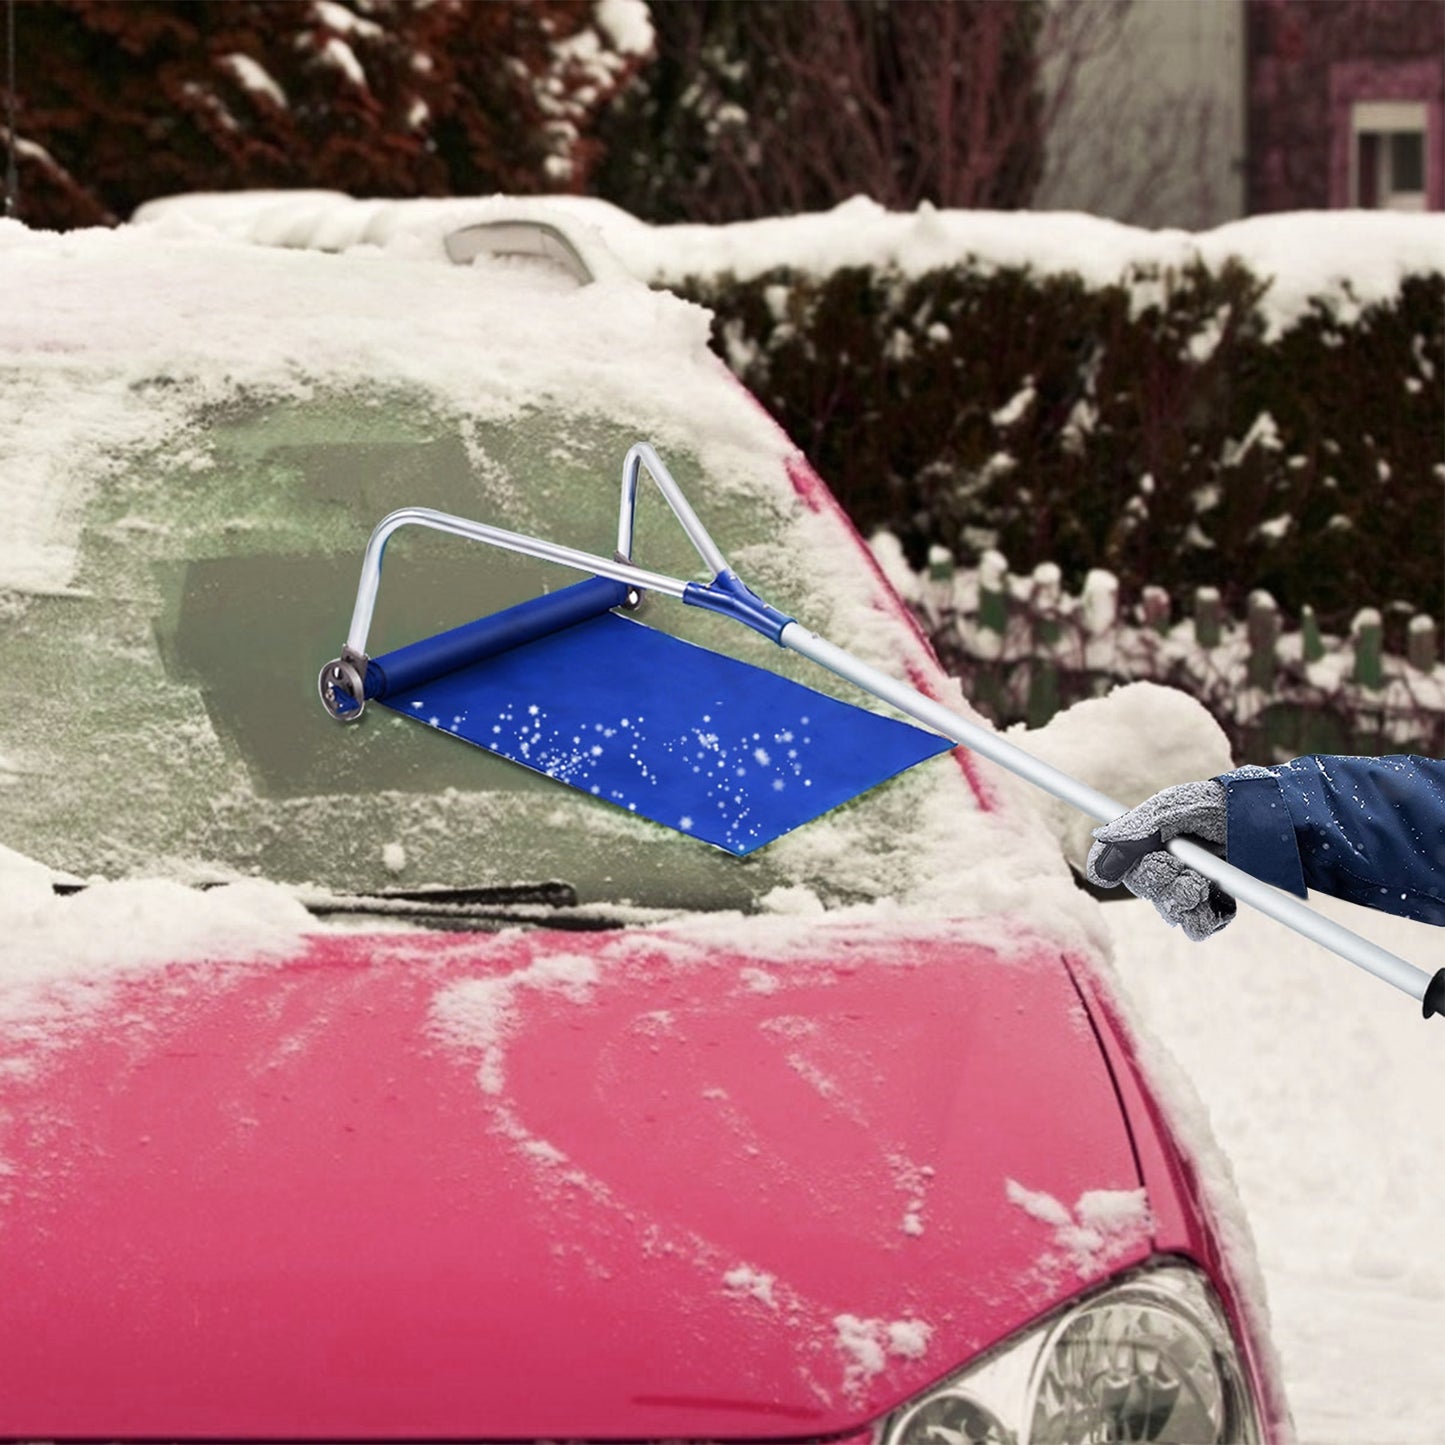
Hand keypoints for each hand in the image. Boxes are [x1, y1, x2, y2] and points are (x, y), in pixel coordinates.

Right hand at [1086, 780, 1236, 940]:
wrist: (1268, 821)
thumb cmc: (1217, 805)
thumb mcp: (1173, 809)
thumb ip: (1135, 831)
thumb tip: (1098, 858)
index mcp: (1145, 843)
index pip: (1117, 867)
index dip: (1134, 869)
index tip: (1160, 860)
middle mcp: (1162, 868)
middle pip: (1147, 893)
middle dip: (1168, 884)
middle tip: (1191, 872)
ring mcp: (1186, 889)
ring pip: (1172, 915)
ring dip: (1189, 902)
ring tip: (1206, 884)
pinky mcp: (1211, 907)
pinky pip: (1199, 928)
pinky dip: (1211, 916)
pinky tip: (1222, 896)